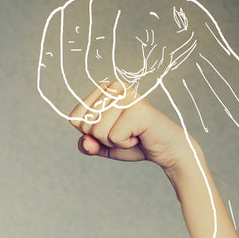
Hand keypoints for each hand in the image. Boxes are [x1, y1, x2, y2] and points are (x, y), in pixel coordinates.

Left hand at [68, 81, 195, 173]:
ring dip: (114, 142)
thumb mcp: (103, 146)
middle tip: (124, 133)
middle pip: (85, 125)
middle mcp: (115, 88)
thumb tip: (85, 141)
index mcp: (104, 90)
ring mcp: (127, 96)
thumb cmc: (134, 143)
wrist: (164, 149)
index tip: (111, 130)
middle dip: (101, 139)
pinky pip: (114, 137)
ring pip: (98, 132)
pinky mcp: (137, 109)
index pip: (74, 118)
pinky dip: (124, 144)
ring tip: (132, 134)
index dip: (89, 133)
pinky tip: (138, 136)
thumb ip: (87, 144)